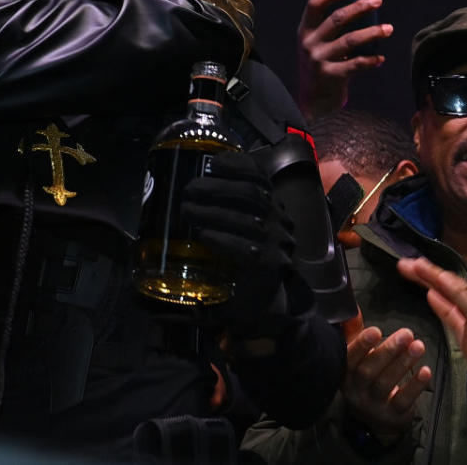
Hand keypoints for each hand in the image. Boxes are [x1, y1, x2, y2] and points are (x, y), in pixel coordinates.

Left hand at [181, 152, 294, 322]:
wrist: (260, 305)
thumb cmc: (239, 263)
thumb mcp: (232, 231)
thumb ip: (220, 210)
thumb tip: (187, 193)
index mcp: (272, 208)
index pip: (261, 179)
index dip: (239, 165)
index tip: (214, 162)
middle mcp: (280, 223)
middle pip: (252, 195)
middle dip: (217, 188)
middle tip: (188, 191)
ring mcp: (279, 246)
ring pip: (248, 221)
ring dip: (213, 213)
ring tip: (187, 211)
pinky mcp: (271, 268)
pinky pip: (248, 250)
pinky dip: (223, 240)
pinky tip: (205, 236)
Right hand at [296, 0, 392, 119]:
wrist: (310, 101)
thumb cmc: (318, 68)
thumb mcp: (317, 46)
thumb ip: (331, 31)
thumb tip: (362, 11)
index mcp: (305, 32)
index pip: (314, 6)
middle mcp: (310, 44)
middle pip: (336, 19)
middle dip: (359, 7)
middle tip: (377, 0)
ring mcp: (319, 60)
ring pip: (350, 40)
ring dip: (372, 33)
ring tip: (388, 29)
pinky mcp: (330, 76)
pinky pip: (356, 64)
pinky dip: (371, 61)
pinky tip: (380, 59)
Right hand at [340, 325, 430, 445]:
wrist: (376, 420)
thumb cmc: (365, 380)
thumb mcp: (356, 359)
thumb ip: (354, 334)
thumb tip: (354, 309)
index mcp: (343, 373)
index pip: (348, 358)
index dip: (361, 344)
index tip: (376, 330)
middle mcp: (354, 390)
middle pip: (368, 370)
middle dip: (388, 350)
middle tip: (407, 333)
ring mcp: (373, 404)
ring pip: (386, 383)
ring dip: (403, 363)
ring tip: (418, 345)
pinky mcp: (392, 415)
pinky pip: (403, 400)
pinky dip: (414, 385)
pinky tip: (425, 371)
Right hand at [398, 257, 466, 351]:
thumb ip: (455, 315)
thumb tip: (436, 296)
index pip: (458, 287)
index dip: (435, 274)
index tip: (414, 263)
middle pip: (454, 289)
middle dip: (430, 275)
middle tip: (405, 264)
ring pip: (453, 302)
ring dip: (432, 286)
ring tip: (412, 273)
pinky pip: (455, 318)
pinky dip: (443, 306)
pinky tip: (431, 297)